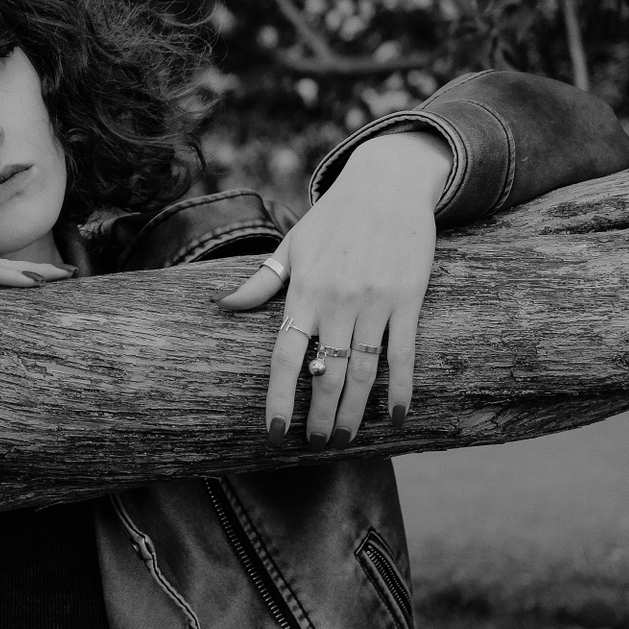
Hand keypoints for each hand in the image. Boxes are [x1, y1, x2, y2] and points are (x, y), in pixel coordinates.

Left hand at [217, 131, 448, 448]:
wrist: (388, 183)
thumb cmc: (335, 217)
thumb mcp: (292, 245)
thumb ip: (260, 283)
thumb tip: (220, 307)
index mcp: (304, 293)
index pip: (284, 357)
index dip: (278, 398)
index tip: (273, 432)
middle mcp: (337, 302)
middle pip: (325, 374)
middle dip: (319, 416)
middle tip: (317, 446)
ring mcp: (374, 303)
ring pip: (363, 372)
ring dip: (355, 412)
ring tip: (347, 438)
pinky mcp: (408, 299)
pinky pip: (403, 354)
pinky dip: (402, 389)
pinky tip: (399, 416)